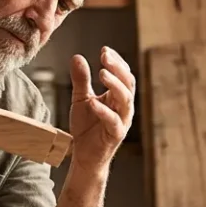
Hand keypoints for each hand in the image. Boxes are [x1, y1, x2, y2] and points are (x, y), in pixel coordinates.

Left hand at [67, 47, 134, 167]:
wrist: (84, 155)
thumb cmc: (86, 127)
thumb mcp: (80, 99)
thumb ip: (81, 80)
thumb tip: (77, 57)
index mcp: (118, 96)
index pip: (124, 74)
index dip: (117, 61)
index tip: (104, 50)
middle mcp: (124, 107)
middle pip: (128, 83)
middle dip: (118, 68)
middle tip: (105, 57)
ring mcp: (122, 121)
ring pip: (125, 100)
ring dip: (115, 85)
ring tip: (102, 73)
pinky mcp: (115, 135)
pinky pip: (114, 121)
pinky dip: (104, 111)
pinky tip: (93, 102)